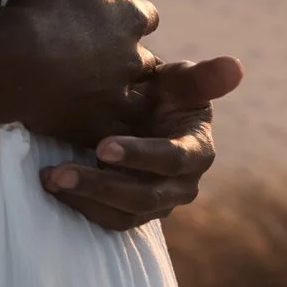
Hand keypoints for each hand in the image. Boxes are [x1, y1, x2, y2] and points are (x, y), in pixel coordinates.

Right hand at [0, 0, 162, 149]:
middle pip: (147, 61)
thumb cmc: (36, 12)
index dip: (130, 20)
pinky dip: (109, 130)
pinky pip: (117, 133)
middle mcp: (133, 56)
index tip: (113, 24)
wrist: (12, 61)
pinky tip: (91, 125)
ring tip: (99, 98)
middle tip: (103, 64)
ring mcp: (120, 94)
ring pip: (138, 100)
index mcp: (128, 18)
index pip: (148, 16)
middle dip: (131, 63)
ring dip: (124, 98)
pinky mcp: (103, 125)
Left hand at [40, 54, 241, 232]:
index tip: (102, 147)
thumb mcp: (179, 80)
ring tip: (50, 178)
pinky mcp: (133, 214)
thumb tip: (236, 66)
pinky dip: (81, 207)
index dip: (140, 155)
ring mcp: (158, 203)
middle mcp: (183, 185)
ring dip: (86, 199)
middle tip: (60, 171)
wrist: (141, 112)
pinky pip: (108, 220)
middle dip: (101, 185)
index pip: (172, 158)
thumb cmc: (162, 92)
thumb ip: (202, 77)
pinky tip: (52, 187)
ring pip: (124, 214)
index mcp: (197, 151)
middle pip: (145, 196)